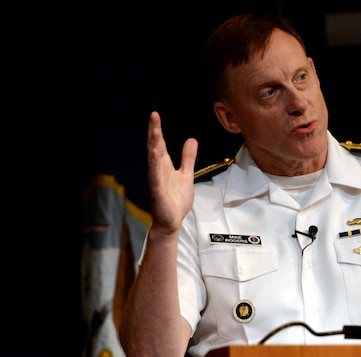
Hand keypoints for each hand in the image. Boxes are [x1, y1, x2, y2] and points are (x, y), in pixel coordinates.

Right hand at [146, 111, 197, 234]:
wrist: (172, 221)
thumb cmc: (176, 200)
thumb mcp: (186, 175)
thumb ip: (188, 158)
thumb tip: (192, 139)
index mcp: (164, 166)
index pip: (160, 144)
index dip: (157, 129)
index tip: (155, 114)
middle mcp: (158, 170)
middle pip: (155, 147)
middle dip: (154, 132)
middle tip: (153, 115)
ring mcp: (157, 180)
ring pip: (154, 159)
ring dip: (154, 145)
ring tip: (155, 130)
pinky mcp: (158, 191)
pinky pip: (156, 176)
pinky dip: (155, 165)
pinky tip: (155, 154)